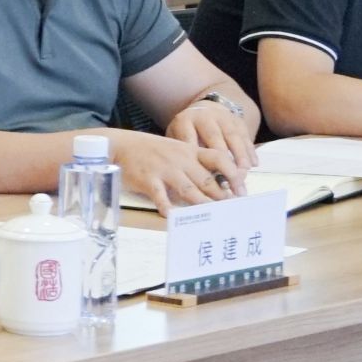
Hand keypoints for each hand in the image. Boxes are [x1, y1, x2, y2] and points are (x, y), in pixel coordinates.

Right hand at [109, 130, 239, 209]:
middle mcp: (180, 160)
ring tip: (214, 216)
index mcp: (189, 151)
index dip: (233, 173)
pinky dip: (167, 207)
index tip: (241, 187)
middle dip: (222, 196)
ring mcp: (164, 170)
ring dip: (203, 203)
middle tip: (233, 209)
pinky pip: (160, 195)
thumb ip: (192, 163)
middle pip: (207, 179)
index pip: (218, 158)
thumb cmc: (149, 150)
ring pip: (189, 189)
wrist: (120, 144)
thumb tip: (214, 184)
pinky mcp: (147, 180)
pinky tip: (173, 217)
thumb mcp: (174, 150)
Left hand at [168, 94, 258, 177]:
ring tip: (243, 173)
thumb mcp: (176, 140)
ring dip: (239, 155)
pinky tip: (254, 164)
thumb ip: (182, 156)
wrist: (203, 111)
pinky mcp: (237, 120)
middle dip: (221, 159)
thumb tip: (191, 182)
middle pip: (213, 136)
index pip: (188, 138)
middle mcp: (204, 116)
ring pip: (232, 136)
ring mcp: (222, 116)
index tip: (202, 177)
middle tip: (227, 179)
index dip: (196, 157)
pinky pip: (245, 135)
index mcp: (184, 121)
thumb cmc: (186, 133)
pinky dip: (250, 150)